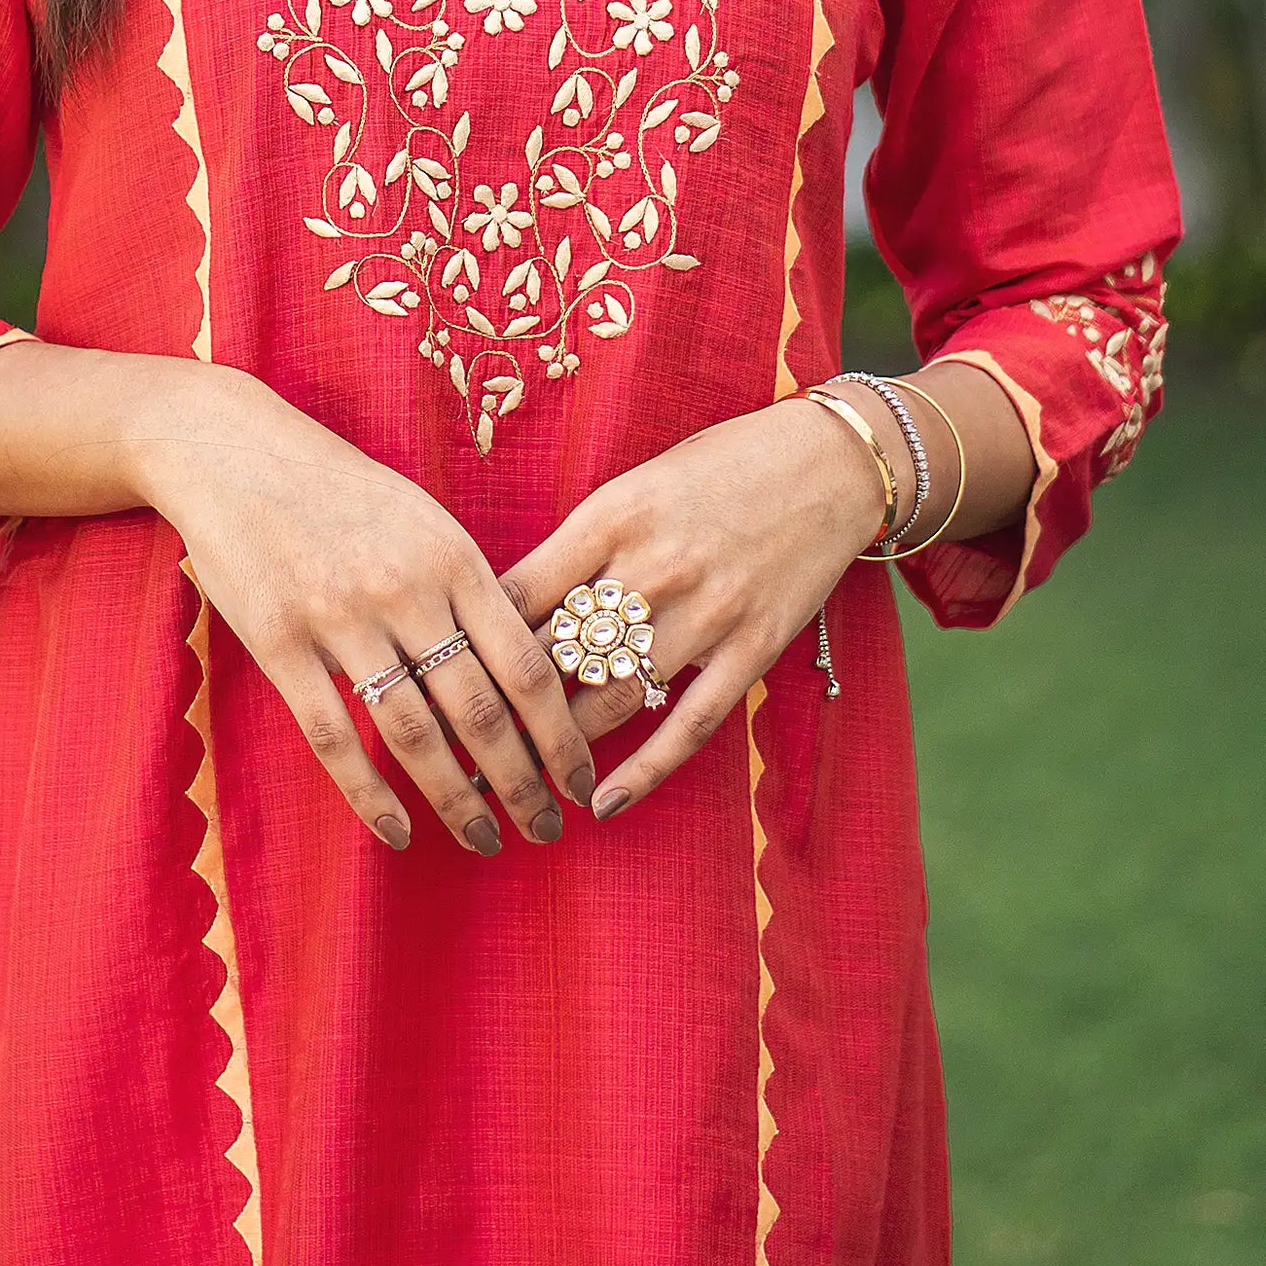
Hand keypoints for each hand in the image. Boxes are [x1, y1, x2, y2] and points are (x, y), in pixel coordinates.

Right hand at [134, 367, 595, 855]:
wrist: (240, 455)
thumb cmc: (344, 491)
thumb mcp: (426, 520)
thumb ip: (470, 588)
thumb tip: (524, 669)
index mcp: (455, 559)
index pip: (527, 665)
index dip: (561, 734)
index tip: (582, 781)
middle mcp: (407, 592)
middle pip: (481, 711)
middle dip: (523, 782)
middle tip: (547, 828)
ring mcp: (341, 619)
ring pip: (414, 735)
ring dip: (456, 802)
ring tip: (485, 841)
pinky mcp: (281, 644)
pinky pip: (334, 737)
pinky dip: (370, 795)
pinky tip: (398, 833)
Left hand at [501, 397, 890, 821]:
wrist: (828, 462)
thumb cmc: (719, 466)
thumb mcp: (635, 484)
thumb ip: (580, 544)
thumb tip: (505, 602)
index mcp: (614, 515)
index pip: (521, 593)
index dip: (472, 642)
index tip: (438, 680)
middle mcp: (656, 566)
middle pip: (559, 654)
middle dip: (505, 707)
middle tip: (459, 748)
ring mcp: (708, 612)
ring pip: (614, 698)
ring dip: (562, 746)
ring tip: (518, 781)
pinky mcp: (752, 648)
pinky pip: (690, 724)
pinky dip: (645, 771)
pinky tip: (604, 803)